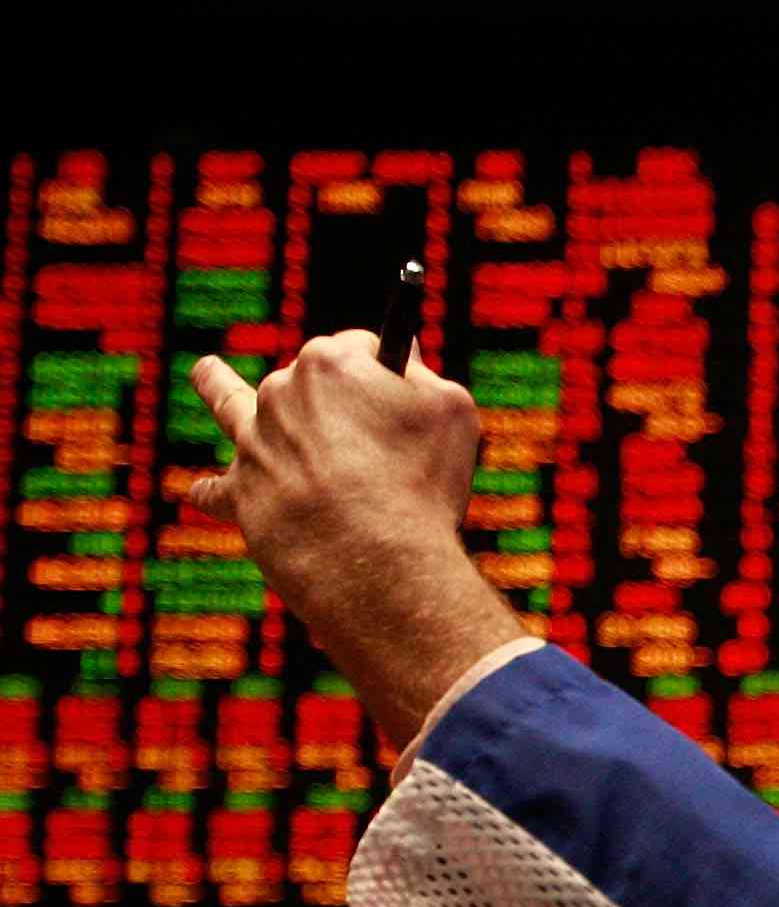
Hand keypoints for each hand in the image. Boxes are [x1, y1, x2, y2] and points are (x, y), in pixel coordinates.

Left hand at [185, 334, 518, 746]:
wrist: (375, 560)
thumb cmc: (422, 481)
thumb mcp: (451, 411)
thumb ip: (424, 376)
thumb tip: (400, 359)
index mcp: (330, 361)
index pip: (359, 346)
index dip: (387, 371)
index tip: (401, 390)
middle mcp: (281, 390)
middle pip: (307, 378)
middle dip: (335, 399)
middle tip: (375, 443)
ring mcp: (255, 441)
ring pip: (231, 404)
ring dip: (216, 384)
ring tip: (204, 370)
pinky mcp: (243, 492)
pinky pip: (217, 490)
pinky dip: (212, 492)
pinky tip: (197, 494)